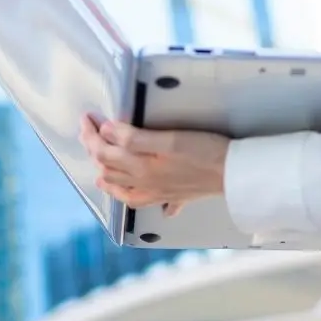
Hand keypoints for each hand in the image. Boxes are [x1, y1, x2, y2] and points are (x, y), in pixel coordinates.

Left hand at [79, 114, 229, 215]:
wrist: (233, 173)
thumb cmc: (205, 152)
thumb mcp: (167, 139)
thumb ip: (134, 138)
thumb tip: (108, 131)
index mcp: (141, 168)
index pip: (103, 150)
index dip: (91, 133)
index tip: (87, 119)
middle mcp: (145, 183)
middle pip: (108, 167)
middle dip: (93, 149)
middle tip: (88, 133)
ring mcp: (157, 192)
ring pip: (121, 187)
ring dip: (106, 174)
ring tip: (98, 167)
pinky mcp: (172, 195)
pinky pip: (143, 201)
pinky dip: (131, 197)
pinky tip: (132, 194)